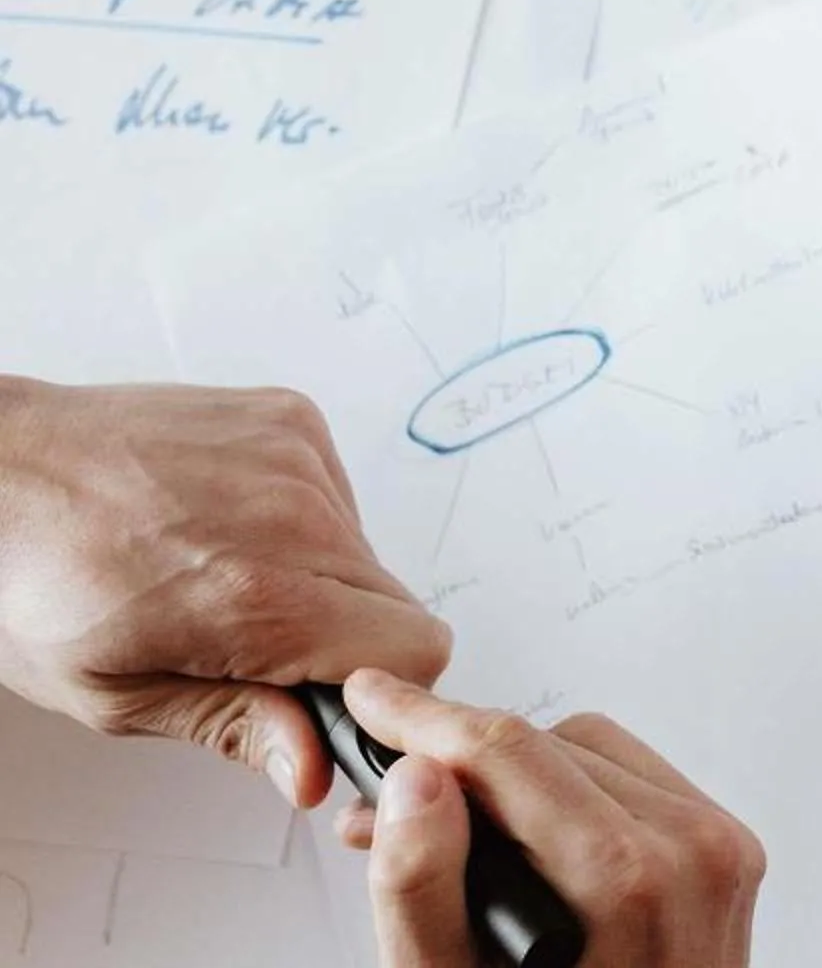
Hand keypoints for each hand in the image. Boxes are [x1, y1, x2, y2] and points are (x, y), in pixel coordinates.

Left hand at [0, 378, 451, 803]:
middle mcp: (294, 515)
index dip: (371, 690)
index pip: (413, 650)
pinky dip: (300, 521)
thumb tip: (311, 767)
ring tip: (224, 576)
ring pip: (366, 551)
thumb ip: (231, 726)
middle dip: (341, 641)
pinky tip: (227, 526)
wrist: (1, 468)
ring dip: (318, 579)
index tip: (318, 700)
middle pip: (396, 604)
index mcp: (251, 594)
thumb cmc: (33, 578)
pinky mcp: (292, 420)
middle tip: (255, 648)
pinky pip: (338, 494)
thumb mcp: (113, 691)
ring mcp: (297, 457)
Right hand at [334, 670, 762, 967]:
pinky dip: (570, 798)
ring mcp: (720, 853)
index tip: (371, 700)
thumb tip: (414, 778)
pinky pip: (634, 783)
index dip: (427, 719)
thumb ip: (422, 889)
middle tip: (383, 809)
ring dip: (516, 778)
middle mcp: (696, 853)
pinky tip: (519, 845)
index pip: (514, 753)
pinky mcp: (725, 857)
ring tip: (447, 843)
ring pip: (595, 753)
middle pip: (554, 743)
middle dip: (459, 761)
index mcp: (635, 880)